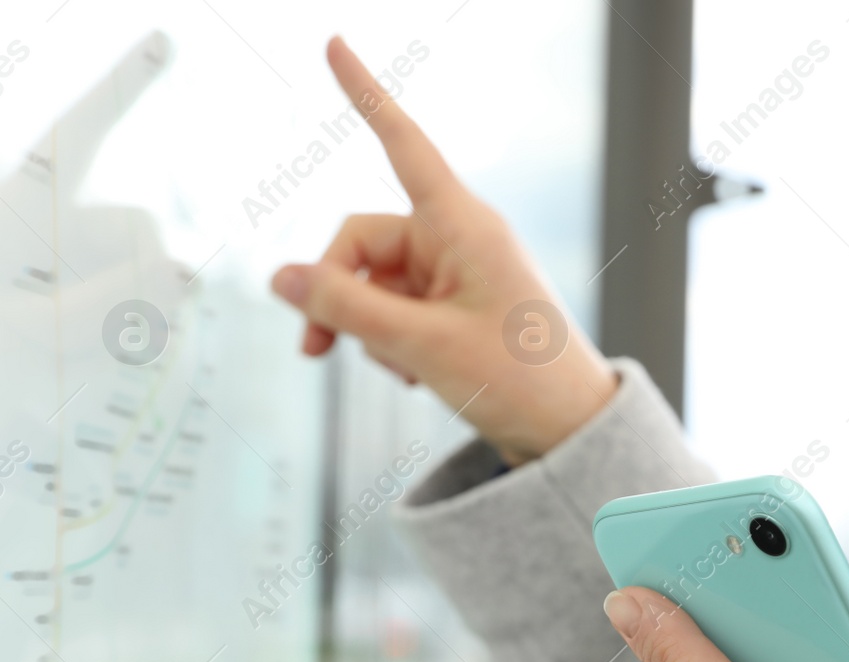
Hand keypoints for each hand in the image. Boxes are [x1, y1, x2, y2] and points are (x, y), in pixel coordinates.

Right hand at [270, 37, 616, 465]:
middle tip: (318, 346)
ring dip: (368, 327)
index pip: (403, 143)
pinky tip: (418, 375)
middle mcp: (459, 240)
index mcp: (464, 226)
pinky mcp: (454, 307)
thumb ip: (344, 308)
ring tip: (403, 370)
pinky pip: (395, 308)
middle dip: (335, 291)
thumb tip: (281, 278)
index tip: (335, 45)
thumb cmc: (520, 381)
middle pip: (361, 241)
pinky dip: (391, 341)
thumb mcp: (421, 346)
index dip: (365, 94)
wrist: (567, 431)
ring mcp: (456, 274)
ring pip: (372, 282)